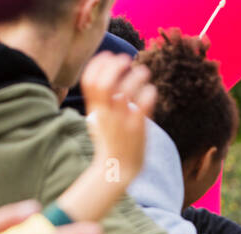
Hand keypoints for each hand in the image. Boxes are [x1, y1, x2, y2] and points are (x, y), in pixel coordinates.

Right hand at [82, 52, 154, 187]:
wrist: (117, 171)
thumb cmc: (110, 144)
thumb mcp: (99, 121)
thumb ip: (101, 102)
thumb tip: (107, 79)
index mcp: (95, 111)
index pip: (89, 80)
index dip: (98, 64)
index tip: (110, 55)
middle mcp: (106, 115)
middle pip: (105, 83)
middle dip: (115, 66)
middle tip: (127, 59)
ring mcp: (121, 122)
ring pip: (126, 91)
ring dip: (135, 76)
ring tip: (144, 72)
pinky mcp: (137, 130)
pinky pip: (143, 106)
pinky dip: (148, 94)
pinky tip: (151, 90)